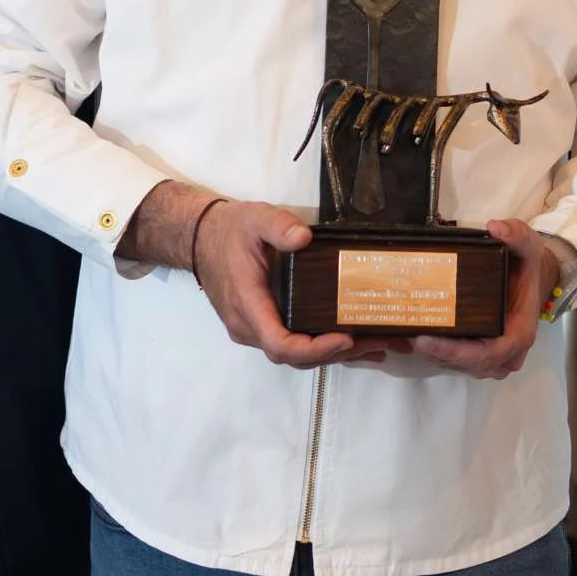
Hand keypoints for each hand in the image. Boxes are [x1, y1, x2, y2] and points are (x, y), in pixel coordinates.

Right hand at [171, 190, 373, 369]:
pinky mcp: (263, 325)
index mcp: (247, 304)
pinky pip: (293, 345)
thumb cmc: (228, 231)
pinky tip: (355, 343)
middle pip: (294, 357)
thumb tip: (303, 238)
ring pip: (295, 356)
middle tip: (375, 341)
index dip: (315, 348)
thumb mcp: (255, 219)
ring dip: (334, 354)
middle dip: (335, 353)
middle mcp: (249, 326)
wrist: (201, 239)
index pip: (280, 344)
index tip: (345, 338)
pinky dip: (323, 347)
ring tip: (375, 344)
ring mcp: (254, 330)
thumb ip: (278, 226)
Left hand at [397, 214, 564, 380]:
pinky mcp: (474, 355)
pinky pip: (450, 360)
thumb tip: (495, 228)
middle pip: (466, 364)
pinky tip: (404, 338)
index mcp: (519, 334)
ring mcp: (489, 358)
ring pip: (456, 365)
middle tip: (406, 335)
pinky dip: (427, 352)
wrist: (529, 281)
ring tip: (400, 334)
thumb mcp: (528, 246)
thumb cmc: (526, 269)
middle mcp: (505, 354)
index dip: (455, 353)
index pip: (487, 354)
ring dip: (428, 354)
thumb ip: (517, 234)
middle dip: (435, 354)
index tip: (426, 340)